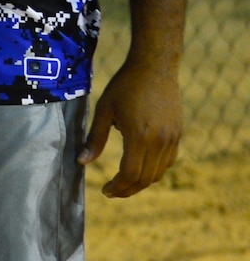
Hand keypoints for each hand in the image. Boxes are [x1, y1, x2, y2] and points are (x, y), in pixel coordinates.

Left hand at [82, 58, 182, 196]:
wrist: (155, 67)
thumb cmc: (124, 86)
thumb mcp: (104, 109)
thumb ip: (95, 138)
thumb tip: (81, 162)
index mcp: (139, 136)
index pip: (130, 173)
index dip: (117, 186)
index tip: (105, 191)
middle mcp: (160, 141)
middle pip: (146, 178)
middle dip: (128, 189)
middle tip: (112, 192)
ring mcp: (172, 138)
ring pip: (159, 172)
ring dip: (141, 182)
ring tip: (124, 184)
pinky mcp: (178, 134)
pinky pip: (168, 161)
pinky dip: (154, 170)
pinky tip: (141, 168)